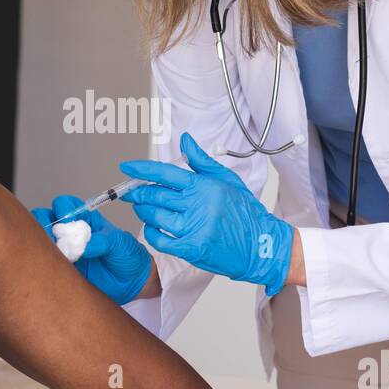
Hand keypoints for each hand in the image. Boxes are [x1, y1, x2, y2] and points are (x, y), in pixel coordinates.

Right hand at [31, 196, 152, 304]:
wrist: (132, 283)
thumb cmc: (128, 256)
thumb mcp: (120, 243)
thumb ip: (103, 241)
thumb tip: (84, 245)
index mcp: (84, 219)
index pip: (64, 204)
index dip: (63, 209)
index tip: (70, 223)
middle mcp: (70, 232)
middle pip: (44, 217)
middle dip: (45, 224)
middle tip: (59, 239)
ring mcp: (63, 249)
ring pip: (39, 238)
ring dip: (44, 243)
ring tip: (60, 254)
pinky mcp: (61, 268)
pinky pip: (45, 262)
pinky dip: (46, 263)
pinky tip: (60, 268)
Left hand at [119, 132, 293, 296]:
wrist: (261, 245)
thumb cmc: (244, 212)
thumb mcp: (226, 180)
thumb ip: (201, 161)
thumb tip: (185, 139)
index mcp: (204, 186)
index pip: (166, 173)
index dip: (142, 170)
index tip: (127, 168)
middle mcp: (198, 205)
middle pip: (156, 196)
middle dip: (137, 193)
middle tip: (130, 192)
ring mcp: (195, 228)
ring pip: (155, 217)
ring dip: (143, 212)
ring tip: (142, 208)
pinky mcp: (192, 249)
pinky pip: (160, 240)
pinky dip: (151, 233)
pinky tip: (152, 227)